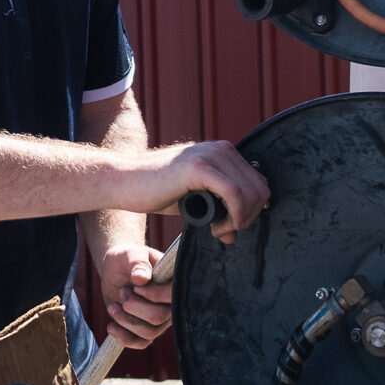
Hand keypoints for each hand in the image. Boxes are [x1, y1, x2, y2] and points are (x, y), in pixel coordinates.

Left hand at [99, 244, 172, 348]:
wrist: (117, 270)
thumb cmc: (127, 259)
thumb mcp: (130, 255)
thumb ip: (137, 263)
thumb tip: (142, 278)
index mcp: (174, 282)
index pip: (173, 296)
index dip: (153, 295)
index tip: (135, 286)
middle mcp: (172, 303)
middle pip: (158, 317)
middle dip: (133, 306)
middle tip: (122, 292)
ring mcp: (161, 319)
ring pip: (149, 333)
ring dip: (125, 320)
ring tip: (113, 306)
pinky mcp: (147, 329)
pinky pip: (141, 343)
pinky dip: (124, 338)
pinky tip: (111, 326)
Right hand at [137, 140, 270, 244]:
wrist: (124, 182)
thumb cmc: (156, 192)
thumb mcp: (194, 203)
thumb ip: (216, 213)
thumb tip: (234, 235)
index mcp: (223, 153)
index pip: (258, 182)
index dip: (252, 210)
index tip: (232, 226)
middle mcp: (221, 149)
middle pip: (260, 188)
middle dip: (248, 217)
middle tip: (225, 232)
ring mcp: (210, 154)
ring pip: (250, 191)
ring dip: (240, 218)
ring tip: (218, 230)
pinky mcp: (198, 166)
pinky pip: (234, 192)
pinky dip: (233, 215)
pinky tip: (215, 226)